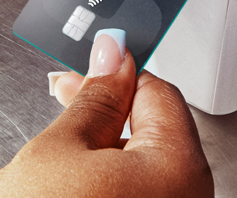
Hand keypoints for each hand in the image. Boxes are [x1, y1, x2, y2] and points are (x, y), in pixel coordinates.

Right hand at [0, 29, 212, 197]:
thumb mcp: (58, 149)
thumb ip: (92, 96)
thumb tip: (111, 53)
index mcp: (179, 166)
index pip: (157, 90)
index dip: (114, 69)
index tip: (86, 61)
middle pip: (156, 131)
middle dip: (108, 111)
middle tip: (64, 99)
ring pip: (145, 168)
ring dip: (104, 151)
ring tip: (57, 159)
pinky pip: (137, 197)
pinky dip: (107, 185)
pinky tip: (69, 189)